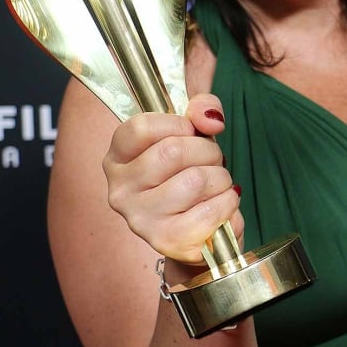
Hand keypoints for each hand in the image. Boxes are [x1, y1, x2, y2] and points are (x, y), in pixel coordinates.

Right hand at [102, 94, 242, 263]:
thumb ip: (201, 104)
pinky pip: (210, 212)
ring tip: (217, 183)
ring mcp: (141, 219)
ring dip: (221, 177)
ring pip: (195, 181)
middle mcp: (120, 190)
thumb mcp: (193, 127)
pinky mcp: (168, 242)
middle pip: (173, 152)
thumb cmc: (191, 171)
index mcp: (118, 158)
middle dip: (208, 151)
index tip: (192, 131)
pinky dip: (228, 202)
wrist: (199, 230)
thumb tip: (211, 120)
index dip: (178, 124)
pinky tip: (223, 202)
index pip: (141, 128)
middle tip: (212, 159)